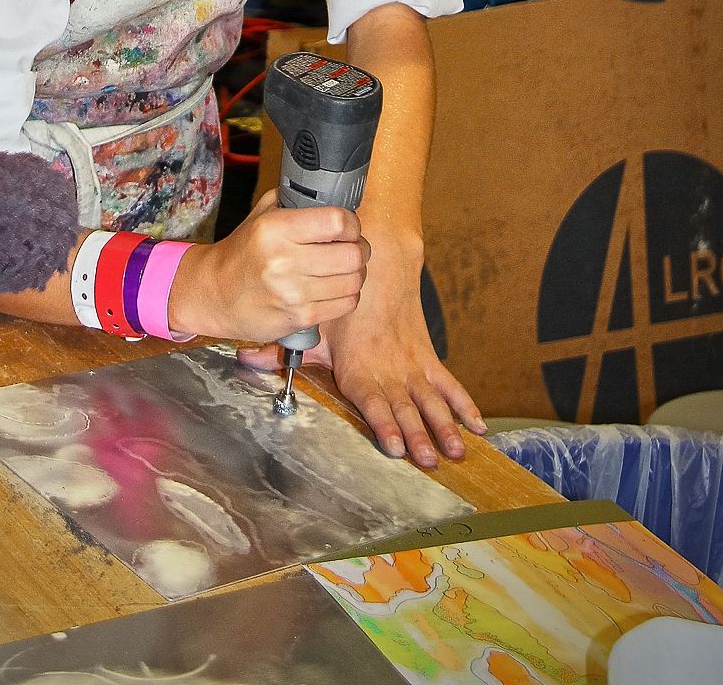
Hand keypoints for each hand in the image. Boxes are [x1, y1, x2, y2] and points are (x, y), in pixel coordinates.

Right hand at [169, 190, 368, 341]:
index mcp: (275, 229)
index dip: (351, 223)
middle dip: (359, 249)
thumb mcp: (259, 216)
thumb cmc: (242, 253)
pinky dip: (347, 295)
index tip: (347, 226)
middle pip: (352, 254)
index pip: (337, 222)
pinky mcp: (301, 317)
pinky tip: (334, 288)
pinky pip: (346, 304)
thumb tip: (330, 193)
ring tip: (342, 269)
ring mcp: (293, 293)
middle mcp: (284, 261)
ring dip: (355, 273)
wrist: (214, 293)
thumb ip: (293, 200)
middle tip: (351, 247)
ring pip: (354, 281)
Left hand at [239, 234, 486, 467]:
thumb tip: (246, 361)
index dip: (384, 425)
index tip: (396, 448)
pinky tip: (476, 422)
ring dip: (444, 426)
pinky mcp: (426, 354)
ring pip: (430, 399)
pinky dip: (463, 402)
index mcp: (360, 365)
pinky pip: (447, 381)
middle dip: (419, 435)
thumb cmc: (343, 298)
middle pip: (406, 407)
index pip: (373, 401)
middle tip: (430, 461)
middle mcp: (389, 368)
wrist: (381, 262)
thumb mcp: (314, 325)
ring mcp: (411, 362)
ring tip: (458, 451)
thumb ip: (283, 350)